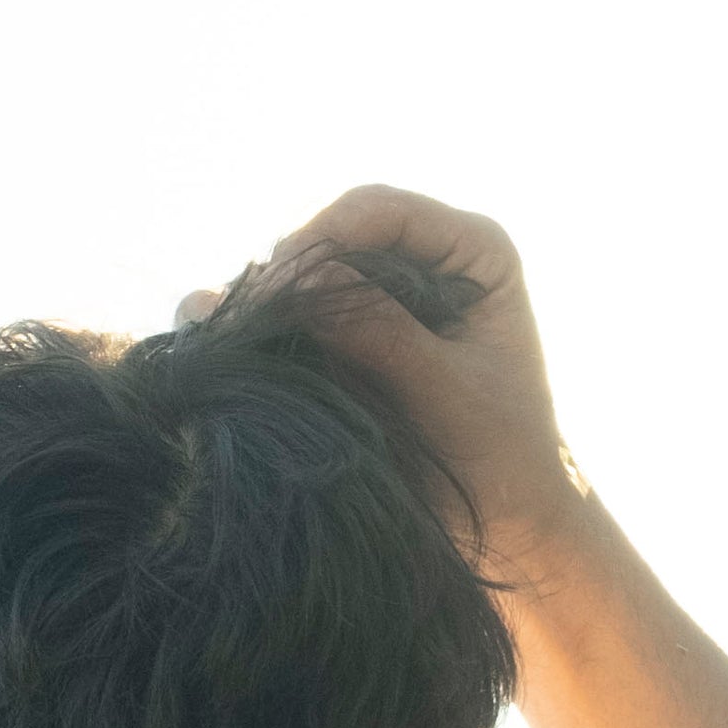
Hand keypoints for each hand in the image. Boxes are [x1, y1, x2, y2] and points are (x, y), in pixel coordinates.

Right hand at [225, 186, 591, 589]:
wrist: (508, 516)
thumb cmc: (502, 454)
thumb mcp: (445, 391)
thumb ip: (379, 333)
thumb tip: (296, 283)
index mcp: (474, 249)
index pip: (380, 211)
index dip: (321, 240)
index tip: (275, 290)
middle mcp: (426, 256)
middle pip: (333, 234)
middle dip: (285, 273)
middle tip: (243, 322)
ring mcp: (386, 293)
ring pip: (307, 272)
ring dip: (265, 300)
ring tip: (224, 333)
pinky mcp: (355, 333)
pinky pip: (297, 313)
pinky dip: (262, 325)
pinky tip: (219, 341)